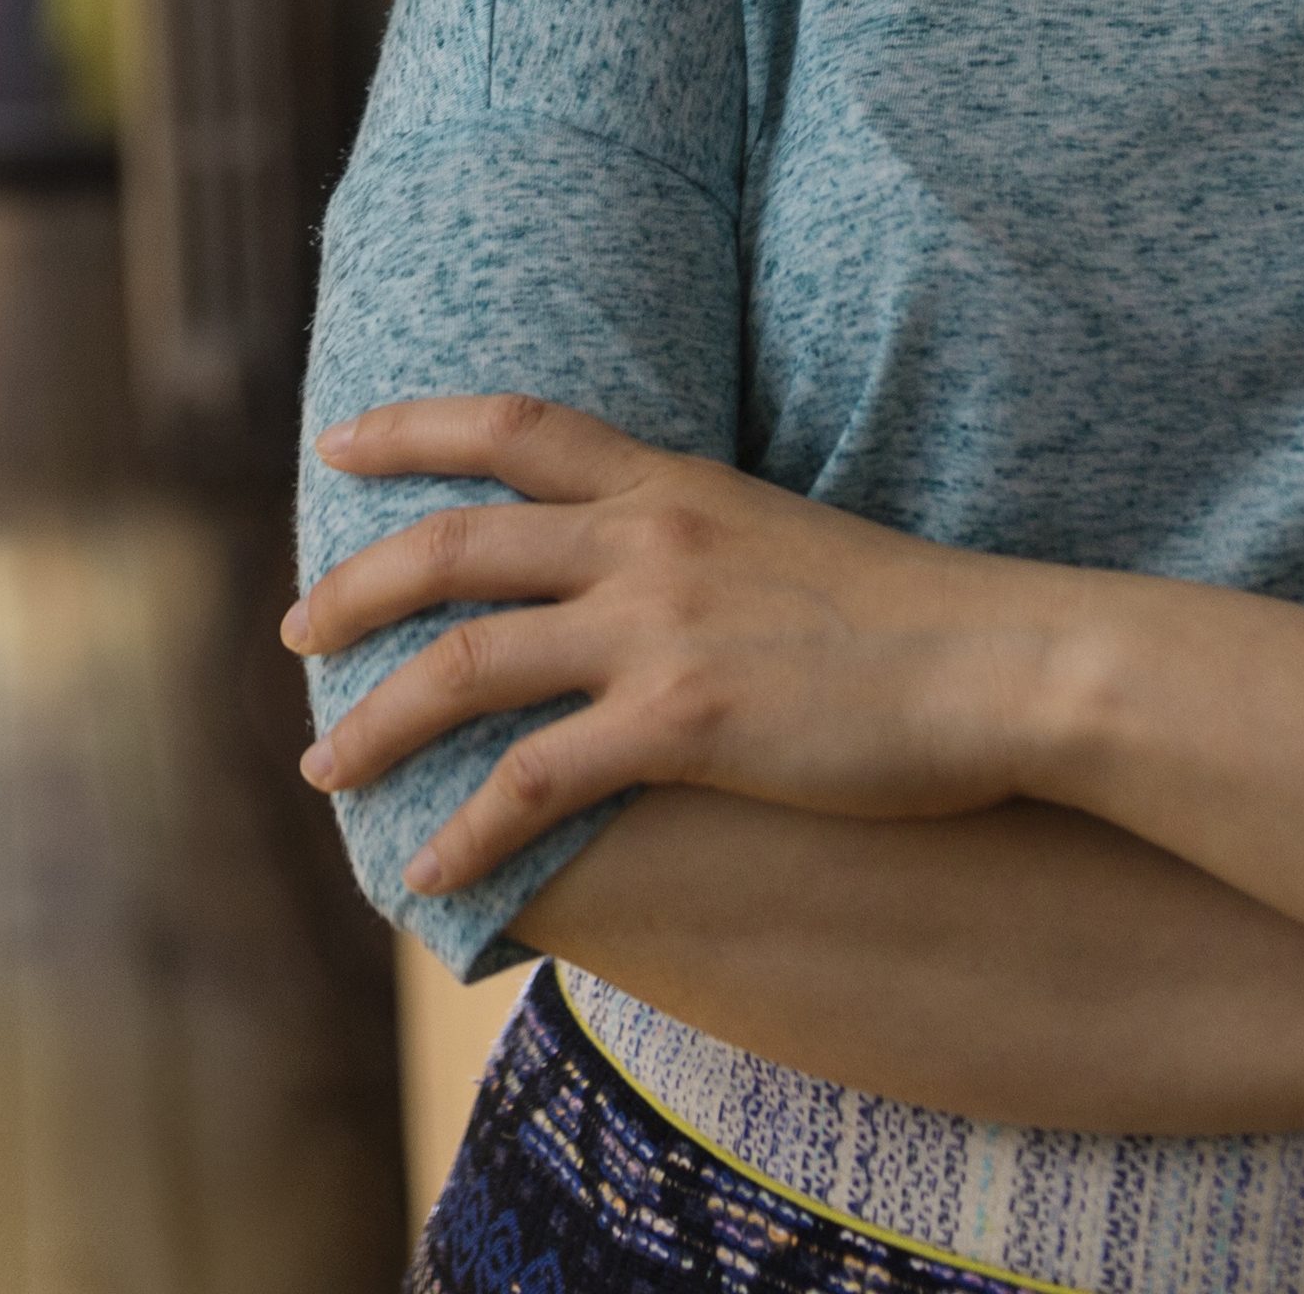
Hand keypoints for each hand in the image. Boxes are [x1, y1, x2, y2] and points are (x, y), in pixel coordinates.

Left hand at [286, 395, 1056, 894]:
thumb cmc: (917, 621)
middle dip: (351, 587)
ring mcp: (659, 627)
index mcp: (673, 483)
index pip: (514, 425)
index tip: (341, 444)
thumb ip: (700, 548)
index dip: (413, 427)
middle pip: (452, 543)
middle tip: (293, 631)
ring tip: (324, 770)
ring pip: (466, 661)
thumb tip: (647, 589)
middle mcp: (648, 538)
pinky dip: (468, 831)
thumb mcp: (789, 542)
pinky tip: (430, 877)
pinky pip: (535, 780)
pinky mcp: (683, 721)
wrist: (1010, 662)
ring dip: (375, 721)